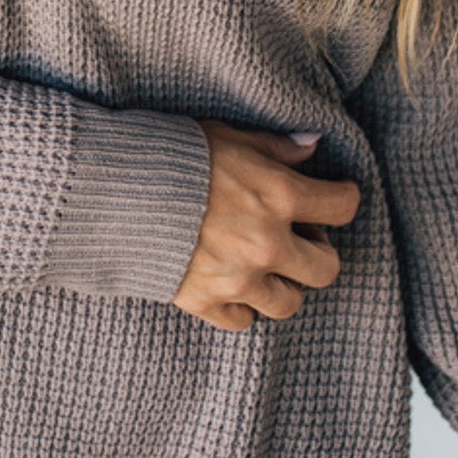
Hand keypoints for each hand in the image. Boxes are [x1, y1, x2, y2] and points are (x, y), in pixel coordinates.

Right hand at [173, 124, 360, 331]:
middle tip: (300, 236)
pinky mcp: (206, 302)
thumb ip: (275, 147)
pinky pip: (243, 320)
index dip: (343, 197)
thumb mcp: (229, 137)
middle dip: (319, 251)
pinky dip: (243, 305)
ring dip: (284, 284)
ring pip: (289, 303)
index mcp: (279, 196)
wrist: (113, 192)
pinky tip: (232, 280)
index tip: (336, 195)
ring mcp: (238, 279)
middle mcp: (267, 244)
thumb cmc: (174, 156)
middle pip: (326, 268)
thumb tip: (312, 146)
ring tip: (266, 263)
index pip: (342, 206)